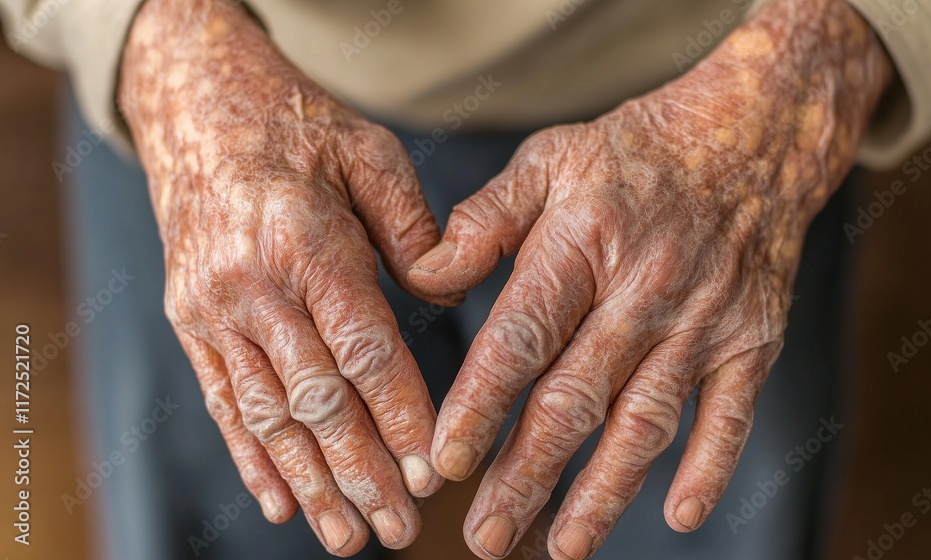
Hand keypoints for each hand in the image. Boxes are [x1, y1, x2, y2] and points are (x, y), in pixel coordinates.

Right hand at [120, 0, 452, 552]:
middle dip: (363, 471)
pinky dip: (253, 459)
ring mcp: (213, 308)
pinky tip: (283, 503)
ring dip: (312, 483)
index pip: (364, 349)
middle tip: (399, 527)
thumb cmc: (300, 128)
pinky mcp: (191, 322)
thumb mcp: (369, 152)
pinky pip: (224, 402)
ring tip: (348, 537)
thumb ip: (412, 226)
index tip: (435, 470)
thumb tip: (443, 300)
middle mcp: (253, 284)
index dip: (401, 416)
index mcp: (306, 240)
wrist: (198, 111)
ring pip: (269, 415)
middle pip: (318, 398)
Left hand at [408, 0, 892, 556]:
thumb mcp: (550, 159)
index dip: (482, 404)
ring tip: (562, 547)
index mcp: (582, 243)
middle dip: (528, 474)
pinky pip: (731, 416)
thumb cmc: (636, 152)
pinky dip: (708, 469)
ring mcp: (704, 321)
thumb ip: (484, 220)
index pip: (521, 337)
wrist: (753, 136)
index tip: (446, 464)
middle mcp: (644, 289)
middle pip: (577, 398)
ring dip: (603, 493)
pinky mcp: (750, 342)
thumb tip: (423, 276)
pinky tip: (677, 517)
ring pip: (647, 422)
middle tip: (487, 538)